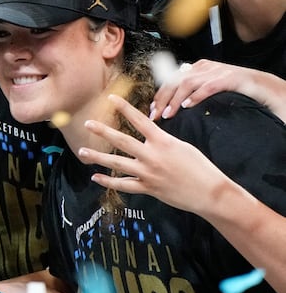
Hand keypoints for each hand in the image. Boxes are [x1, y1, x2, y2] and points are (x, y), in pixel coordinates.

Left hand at [80, 93, 226, 214]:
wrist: (211, 194)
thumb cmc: (200, 167)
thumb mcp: (182, 146)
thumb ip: (161, 140)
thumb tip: (148, 134)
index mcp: (163, 141)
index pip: (139, 120)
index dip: (124, 108)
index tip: (110, 98)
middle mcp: (152, 156)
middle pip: (122, 140)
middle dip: (102, 132)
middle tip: (87, 124)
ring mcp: (149, 174)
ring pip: (117, 164)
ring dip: (97, 158)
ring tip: (81, 152)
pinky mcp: (149, 189)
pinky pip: (124, 185)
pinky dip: (108, 182)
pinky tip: (95, 178)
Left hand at [151, 60, 285, 120]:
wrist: (261, 84)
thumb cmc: (234, 88)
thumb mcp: (210, 85)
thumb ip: (194, 89)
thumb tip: (175, 102)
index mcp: (197, 68)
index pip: (172, 80)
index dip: (160, 94)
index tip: (152, 109)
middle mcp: (203, 67)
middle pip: (175, 81)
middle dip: (162, 98)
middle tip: (154, 114)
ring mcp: (215, 72)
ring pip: (187, 83)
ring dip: (175, 99)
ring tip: (168, 113)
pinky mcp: (227, 79)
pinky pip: (208, 87)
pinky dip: (196, 96)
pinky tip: (187, 106)